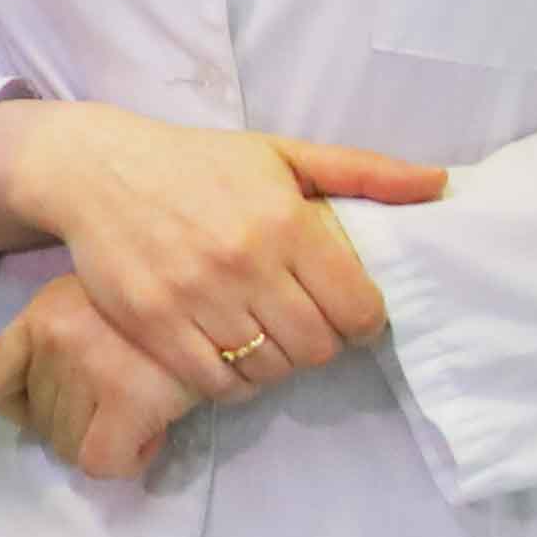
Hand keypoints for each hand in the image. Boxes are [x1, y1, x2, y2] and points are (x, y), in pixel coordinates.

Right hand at [0, 102, 446, 403]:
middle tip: (301, 326)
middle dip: (319, 344)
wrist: (97, 170)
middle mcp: (244, 262)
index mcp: (285, 222)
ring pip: (267, 370)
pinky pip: (214, 382)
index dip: (362, 322)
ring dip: (274, 364)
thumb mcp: (281, 154)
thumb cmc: (198, 163)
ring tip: (262, 339)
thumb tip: (439, 182)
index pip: (357, 310)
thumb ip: (363, 171)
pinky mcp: (152, 322)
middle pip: (316, 348)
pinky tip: (226, 354)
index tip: (346, 314)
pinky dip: (229, 381)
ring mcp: (194, 296)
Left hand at [0, 271, 204, 481]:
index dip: (21, 407)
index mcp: (41, 313)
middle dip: (77, 424)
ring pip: (67, 448)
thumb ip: (65, 341)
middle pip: (37, 424)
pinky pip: (100, 462)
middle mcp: (54, 337)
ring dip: (105, 441)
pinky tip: (151, 435)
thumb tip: (52, 410)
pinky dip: (126, 461)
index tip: (61, 404)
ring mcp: (86, 366)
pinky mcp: (126, 396)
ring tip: (140, 411)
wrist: (226, 301)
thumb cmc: (163, 306)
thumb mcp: (96, 303)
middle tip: (119, 404)